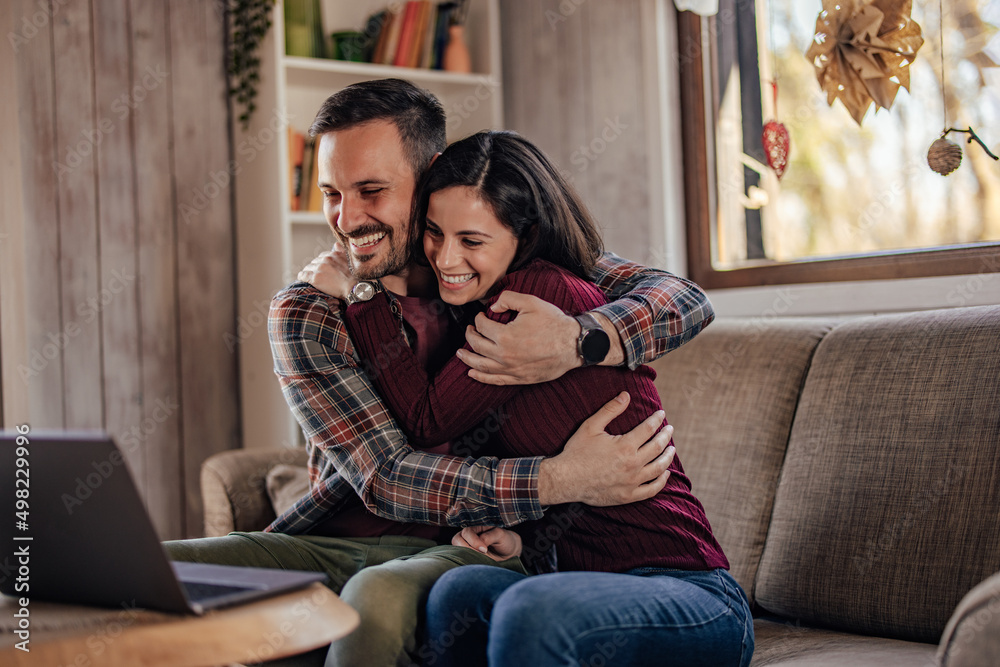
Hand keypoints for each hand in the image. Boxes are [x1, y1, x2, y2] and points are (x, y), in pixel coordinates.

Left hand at [297, 243, 354, 299]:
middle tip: (319, 276)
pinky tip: (303, 279)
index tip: (323, 269)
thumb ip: (341, 251)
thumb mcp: (349, 260)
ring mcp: (319, 268)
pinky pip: (303, 275)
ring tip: (311, 278)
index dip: (321, 263)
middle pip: (314, 262)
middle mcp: (325, 259)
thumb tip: (335, 244)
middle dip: (315, 268)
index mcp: (333, 254)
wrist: (355, 288)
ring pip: (307, 268)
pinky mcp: (315, 278)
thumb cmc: (354, 277)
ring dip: (309, 272)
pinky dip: (302, 277)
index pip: (321, 257)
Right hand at [452, 526, 521, 560]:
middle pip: (457, 539)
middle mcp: (469, 535)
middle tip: (481, 554)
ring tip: (479, 558)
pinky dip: (466, 560)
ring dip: (465, 555)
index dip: (473, 541)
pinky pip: (461, 557)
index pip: (467, 532)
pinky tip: (476, 562)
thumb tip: (479, 544)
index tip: (484, 549)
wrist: (509, 551)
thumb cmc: (505, 540)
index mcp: (476, 527)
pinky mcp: (468, 555)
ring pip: (456, 549)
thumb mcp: (500, 535)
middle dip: (466, 548)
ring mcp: (467, 545)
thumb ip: (489, 537)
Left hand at [456, 291, 582, 384]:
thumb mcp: (531, 302)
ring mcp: (511, 369)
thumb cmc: (554, 323)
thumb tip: (493, 306)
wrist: (574, 344)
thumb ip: (508, 299)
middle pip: (477, 346)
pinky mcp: (518, 378)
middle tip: (469, 330)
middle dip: (470, 336)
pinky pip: (494, 380)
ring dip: (468, 358)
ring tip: (460, 354)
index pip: (482, 326)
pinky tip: (472, 373)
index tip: (481, 316)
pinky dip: (481, 377)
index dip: (479, 319)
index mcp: (505, 336)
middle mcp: (504, 355)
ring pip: (481, 365)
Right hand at [538, 391, 674, 506]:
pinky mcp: (628, 496)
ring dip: (668, 457)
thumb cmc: (577, 452)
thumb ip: (610, 410)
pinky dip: (661, 482)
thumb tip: (626, 395)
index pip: (648, 429)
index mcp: (625, 446)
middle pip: (657, 447)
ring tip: (671, 449)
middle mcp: (632, 464)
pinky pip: (651, 490)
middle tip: (669, 429)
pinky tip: (665, 474)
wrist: (565, 480)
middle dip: (665, 436)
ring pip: (658, 469)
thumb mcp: (590, 426)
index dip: (656, 419)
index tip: (661, 414)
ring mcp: (632, 482)